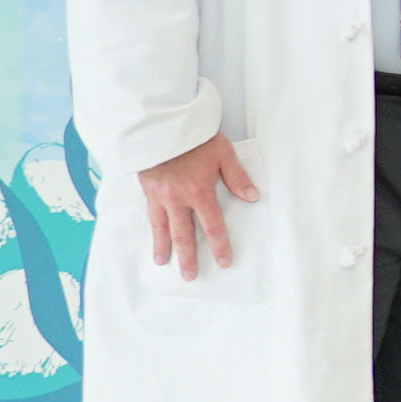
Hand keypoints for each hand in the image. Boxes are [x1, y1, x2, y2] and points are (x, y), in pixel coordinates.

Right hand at [138, 134, 258, 280]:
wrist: (160, 125)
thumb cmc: (194, 138)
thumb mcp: (223, 153)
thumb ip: (238, 178)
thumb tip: (254, 198)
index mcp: (198, 192)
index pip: (212, 226)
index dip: (219, 245)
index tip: (224, 262)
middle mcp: (176, 199)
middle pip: (183, 234)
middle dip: (187, 257)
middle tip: (190, 276)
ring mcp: (158, 196)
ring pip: (161, 228)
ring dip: (163, 248)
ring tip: (163, 263)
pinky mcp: (146, 190)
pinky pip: (149, 215)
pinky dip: (151, 230)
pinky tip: (152, 237)